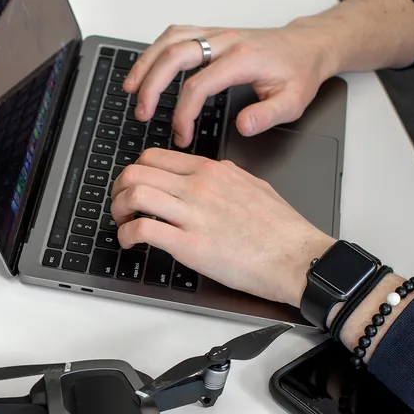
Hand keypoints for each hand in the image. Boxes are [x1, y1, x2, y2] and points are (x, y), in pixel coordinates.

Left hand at [111, 148, 332, 306]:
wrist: (295, 256)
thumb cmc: (280, 229)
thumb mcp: (252, 185)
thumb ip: (224, 177)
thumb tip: (209, 174)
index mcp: (211, 170)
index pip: (154, 157)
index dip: (134, 172)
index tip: (133, 187)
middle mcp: (198, 186)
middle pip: (136, 172)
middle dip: (118, 190)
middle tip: (120, 206)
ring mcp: (192, 214)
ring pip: (134, 195)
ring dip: (117, 210)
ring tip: (122, 224)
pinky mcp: (189, 245)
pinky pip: (142, 230)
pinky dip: (126, 236)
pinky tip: (130, 244)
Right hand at [123, 25, 332, 147]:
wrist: (307, 46)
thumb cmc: (298, 72)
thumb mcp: (293, 101)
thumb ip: (267, 116)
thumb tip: (242, 126)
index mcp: (242, 59)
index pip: (198, 86)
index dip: (183, 114)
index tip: (182, 136)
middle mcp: (225, 41)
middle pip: (174, 55)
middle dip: (152, 86)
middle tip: (141, 112)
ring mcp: (216, 34)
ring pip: (170, 39)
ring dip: (146, 63)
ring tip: (130, 88)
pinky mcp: (212, 34)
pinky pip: (176, 34)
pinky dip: (155, 50)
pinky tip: (146, 69)